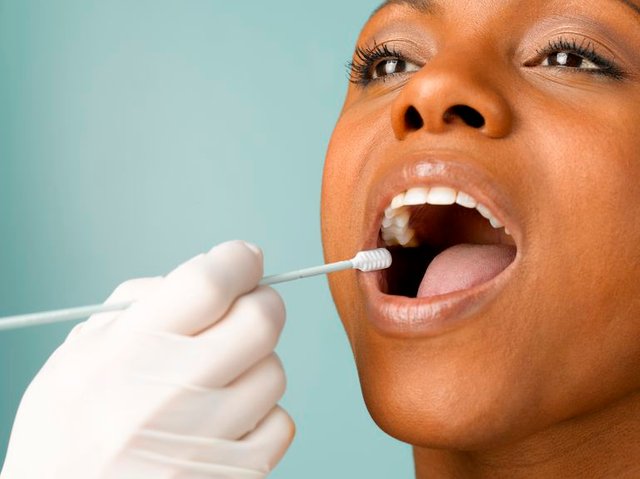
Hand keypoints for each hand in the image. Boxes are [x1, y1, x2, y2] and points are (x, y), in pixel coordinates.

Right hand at [1, 241, 293, 477]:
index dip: (237, 260)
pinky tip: (228, 417)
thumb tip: (210, 274)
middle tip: (247, 306)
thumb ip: (140, 305)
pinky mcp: (232, 475)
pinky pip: (280, 423)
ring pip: (274, 371)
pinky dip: (262, 413)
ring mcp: (203, 440)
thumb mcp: (79, 353)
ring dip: (255, 363)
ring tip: (220, 377)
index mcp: (125, 353)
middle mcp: (168, 394)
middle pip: (260, 322)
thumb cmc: (69, 431)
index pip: (208, 284)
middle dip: (260, 303)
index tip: (243, 258)